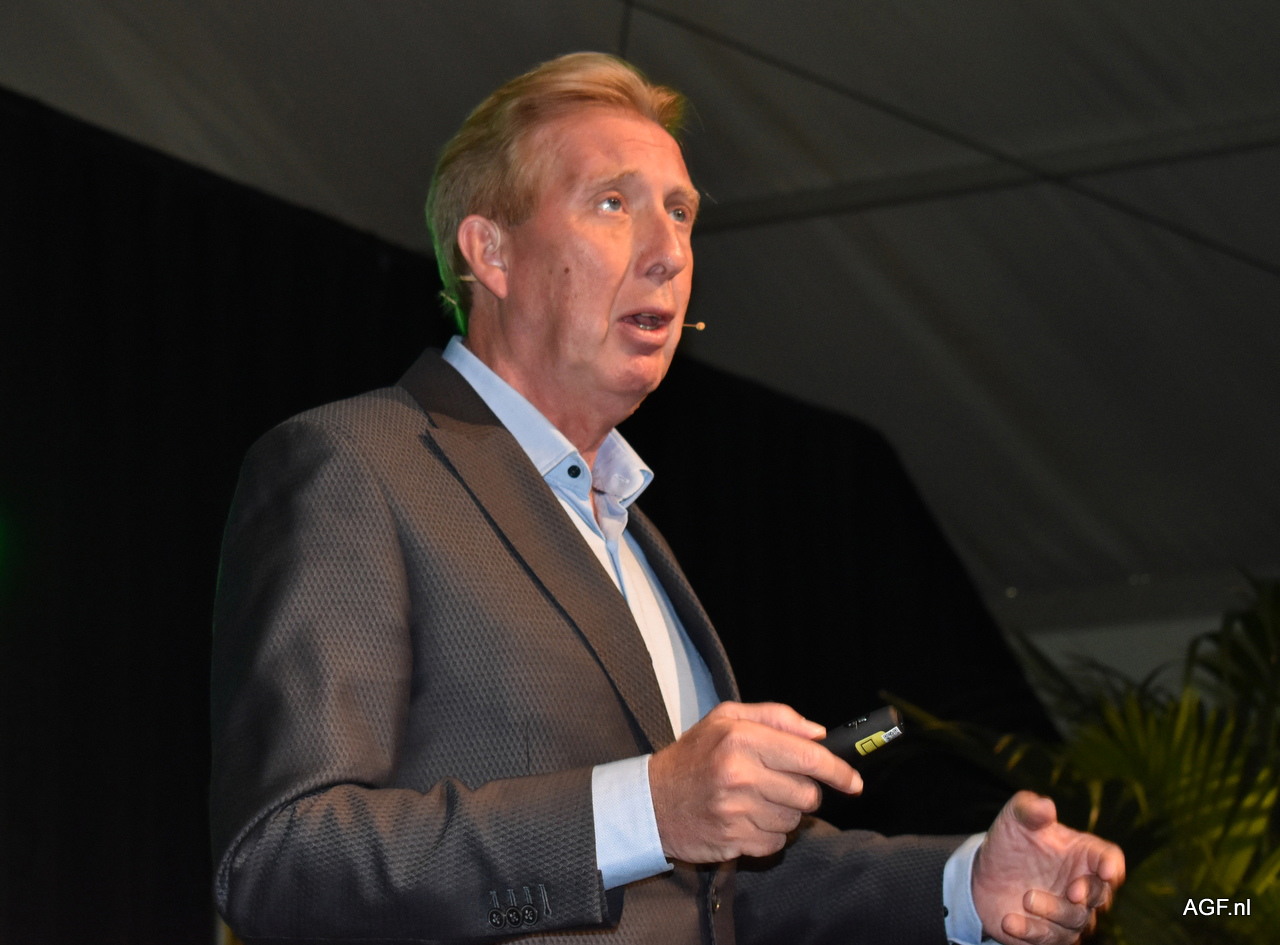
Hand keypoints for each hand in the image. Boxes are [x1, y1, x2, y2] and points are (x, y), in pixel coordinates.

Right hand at [648, 701, 861, 862]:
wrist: (650, 802)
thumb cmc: (691, 757)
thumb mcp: (725, 719)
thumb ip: (775, 717)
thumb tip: (819, 733)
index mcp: (741, 739)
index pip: (808, 756)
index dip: (838, 770)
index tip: (853, 781)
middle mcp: (740, 774)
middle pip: (807, 793)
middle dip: (804, 791)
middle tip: (781, 784)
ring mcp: (736, 811)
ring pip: (794, 820)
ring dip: (785, 812)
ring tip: (757, 800)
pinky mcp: (733, 840)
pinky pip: (776, 844)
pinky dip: (769, 834)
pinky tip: (748, 819)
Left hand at [973, 791, 1125, 944]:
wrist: (984, 872)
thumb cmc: (1010, 841)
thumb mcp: (1015, 818)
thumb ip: (1030, 808)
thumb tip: (1046, 806)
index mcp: (1083, 854)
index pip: (1110, 859)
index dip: (1112, 866)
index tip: (1106, 871)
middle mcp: (1082, 885)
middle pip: (1101, 895)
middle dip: (1090, 895)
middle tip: (1072, 892)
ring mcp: (1068, 912)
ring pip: (1077, 921)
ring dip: (1054, 912)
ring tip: (1026, 898)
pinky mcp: (1049, 934)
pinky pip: (1049, 939)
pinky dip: (1031, 932)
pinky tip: (1009, 921)